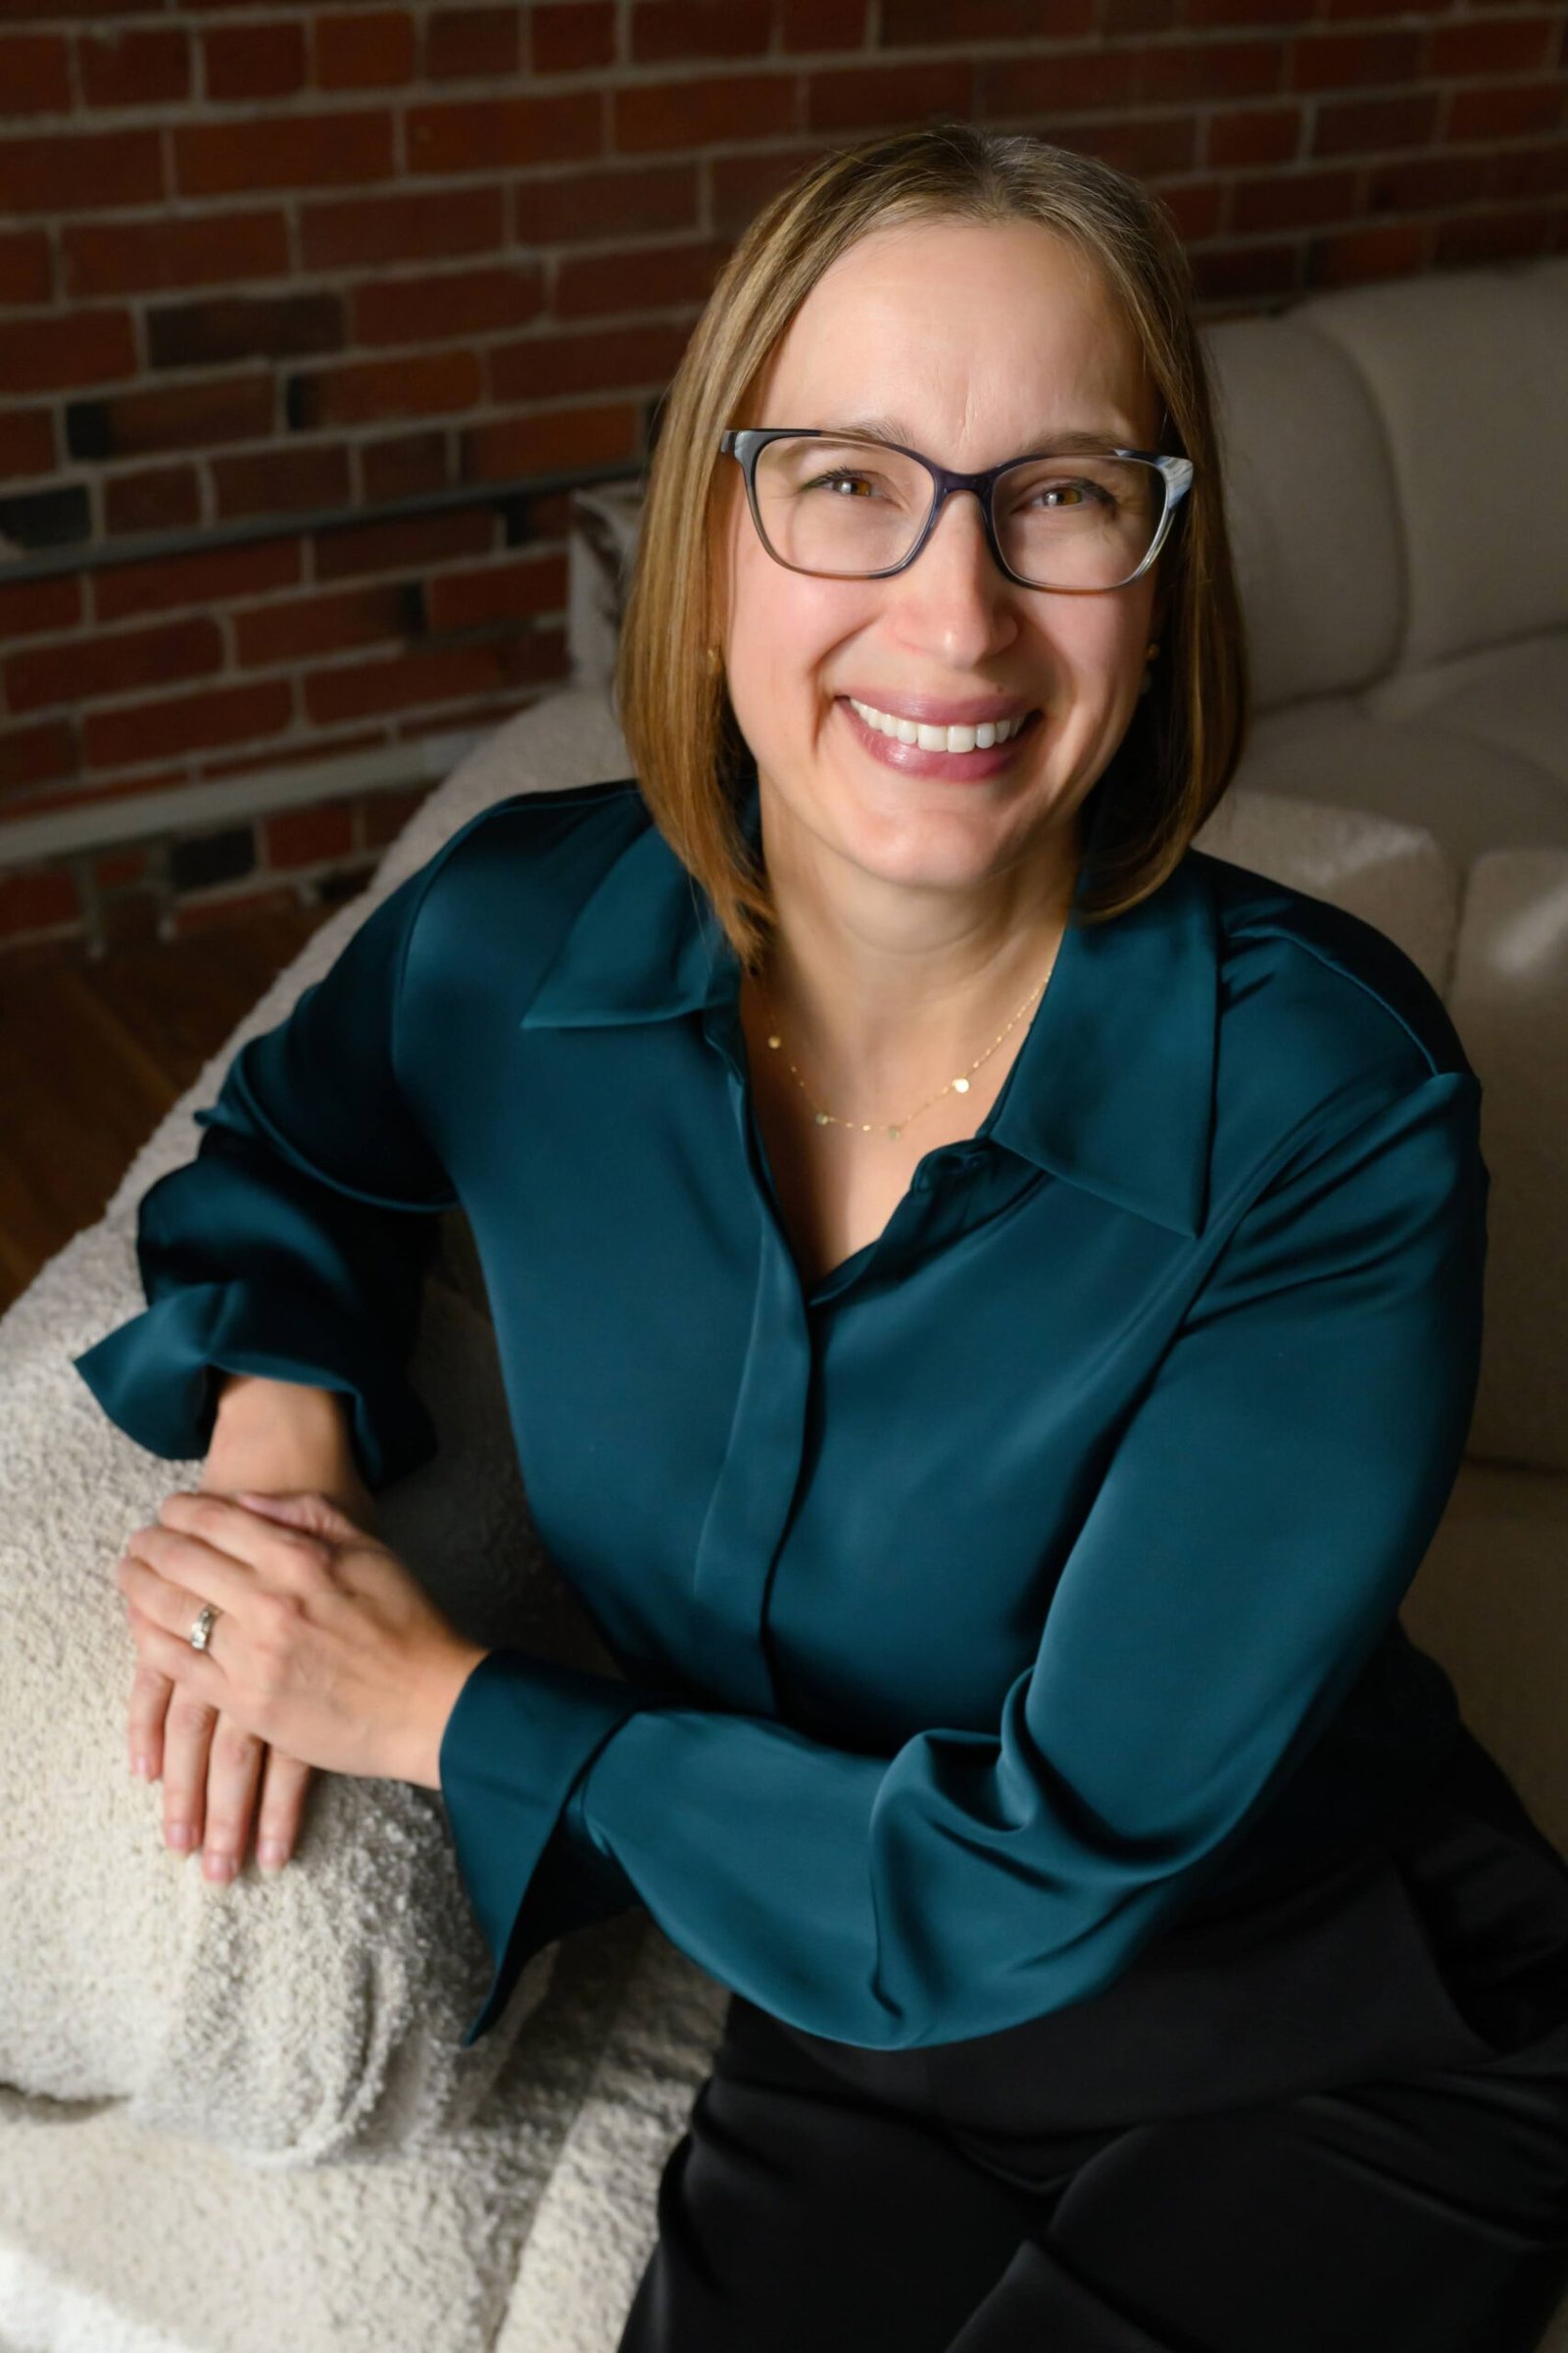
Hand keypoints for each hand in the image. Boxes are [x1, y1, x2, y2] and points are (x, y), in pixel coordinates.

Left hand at [115, 1489, 487, 1794]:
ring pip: (169, 1611)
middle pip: (181, 1561)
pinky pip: (177, 1667)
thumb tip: (248, 1502)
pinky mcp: (246, 1704)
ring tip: (127, 1576)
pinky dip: (149, 1642)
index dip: (180, 1510)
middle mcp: (269, 1601)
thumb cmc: (409, 1624)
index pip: (215, 1520)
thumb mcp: (371, 1549)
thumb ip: (310, 1516)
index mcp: (300, 1558)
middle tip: (136, 1541)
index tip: (168, 1510)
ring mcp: (252, 1656)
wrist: (431, 1705)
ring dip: (138, 1589)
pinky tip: (142, 1629)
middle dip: (149, 1545)